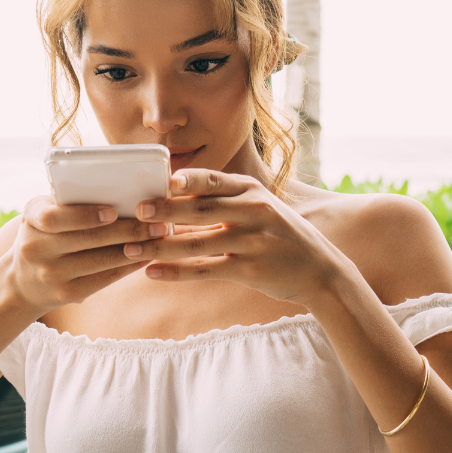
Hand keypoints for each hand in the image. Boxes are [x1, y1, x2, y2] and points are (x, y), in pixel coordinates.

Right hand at [5, 197, 167, 311]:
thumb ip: (69, 202)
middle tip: (158, 223)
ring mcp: (50, 274)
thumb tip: (122, 190)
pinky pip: (104, 279)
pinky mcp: (66, 294)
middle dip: (127, 230)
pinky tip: (146, 257)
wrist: (23, 281)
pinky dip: (127, 266)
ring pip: (100, 260)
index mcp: (32, 218)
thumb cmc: (46, 235)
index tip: (113, 211)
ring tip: (158, 238)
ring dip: (134, 249)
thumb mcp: (45, 213)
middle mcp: (35, 247)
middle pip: (87, 239)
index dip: (84, 215)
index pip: (54, 217)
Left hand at [125, 170, 348, 304]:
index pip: (215, 180)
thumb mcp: (261, 208)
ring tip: (131, 248)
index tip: (161, 179)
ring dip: (161, 247)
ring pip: (198, 243)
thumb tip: (176, 194)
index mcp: (252, 191)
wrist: (320, 272)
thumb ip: (225, 201)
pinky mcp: (250, 271)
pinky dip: (176, 272)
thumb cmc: (281, 237)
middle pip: (201, 210)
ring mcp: (253, 242)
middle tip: (136, 212)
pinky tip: (151, 273)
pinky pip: (205, 270)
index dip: (188, 180)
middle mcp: (254, 212)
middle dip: (165, 210)